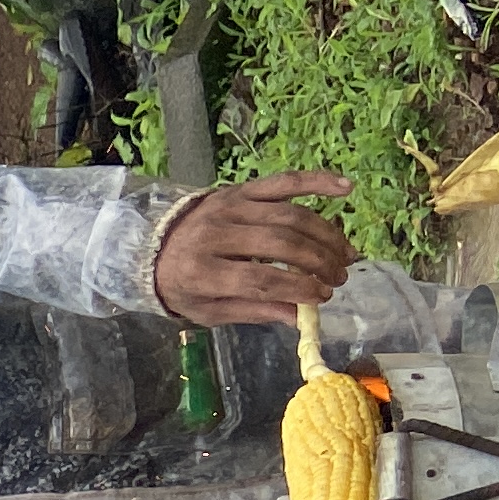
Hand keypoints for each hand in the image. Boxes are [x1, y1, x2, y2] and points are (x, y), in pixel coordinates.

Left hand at [154, 171, 354, 325]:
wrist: (152, 245)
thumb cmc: (183, 285)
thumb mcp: (207, 310)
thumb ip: (252, 312)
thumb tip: (299, 317)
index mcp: (201, 271)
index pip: (260, 278)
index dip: (298, 288)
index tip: (323, 296)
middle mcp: (215, 233)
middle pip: (281, 243)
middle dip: (318, 262)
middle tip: (340, 278)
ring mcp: (230, 206)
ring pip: (290, 215)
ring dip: (326, 234)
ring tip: (346, 256)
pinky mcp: (240, 189)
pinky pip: (284, 182)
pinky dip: (317, 181)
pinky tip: (346, 188)